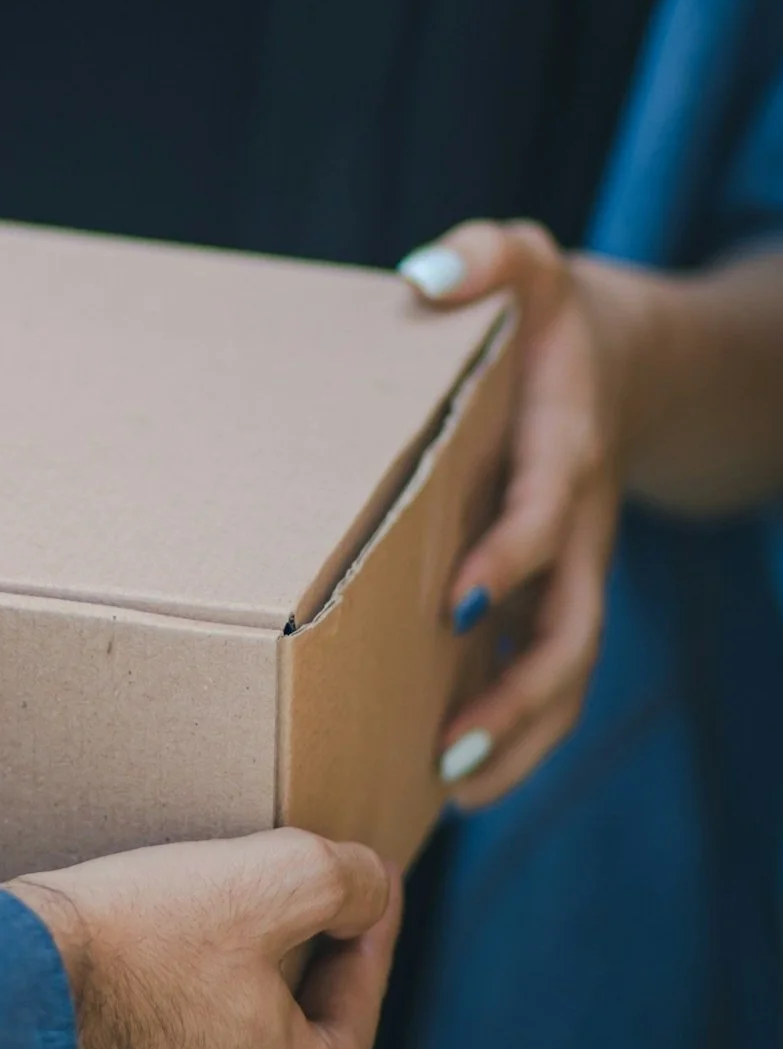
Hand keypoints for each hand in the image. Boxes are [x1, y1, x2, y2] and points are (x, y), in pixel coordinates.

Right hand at [3, 830, 400, 1048]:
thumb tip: (369, 888)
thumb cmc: (131, 943)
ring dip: (203, 1021)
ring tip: (176, 951)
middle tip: (256, 909)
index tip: (359, 882)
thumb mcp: (266, 876)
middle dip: (279, 976)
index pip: (358, 996)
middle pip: (283, 1042)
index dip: (361, 924)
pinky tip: (114, 1009)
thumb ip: (344, 879)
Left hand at [398, 221, 624, 806]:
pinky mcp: (551, 595)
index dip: (511, 557)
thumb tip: (426, 276)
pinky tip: (452, 778)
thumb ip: (486, 257)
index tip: (456, 600)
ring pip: (564, 672)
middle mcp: (576, 524)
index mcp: (565, 450)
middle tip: (451, 749)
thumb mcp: (526, 264)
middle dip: (518, 694)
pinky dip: (513, 729)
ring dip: (518, 736)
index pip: (545, 515)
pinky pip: (544, 674)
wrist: (624, 359)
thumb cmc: (547, 317)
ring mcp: (571, 570)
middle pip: (570, 629)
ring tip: (451, 790)